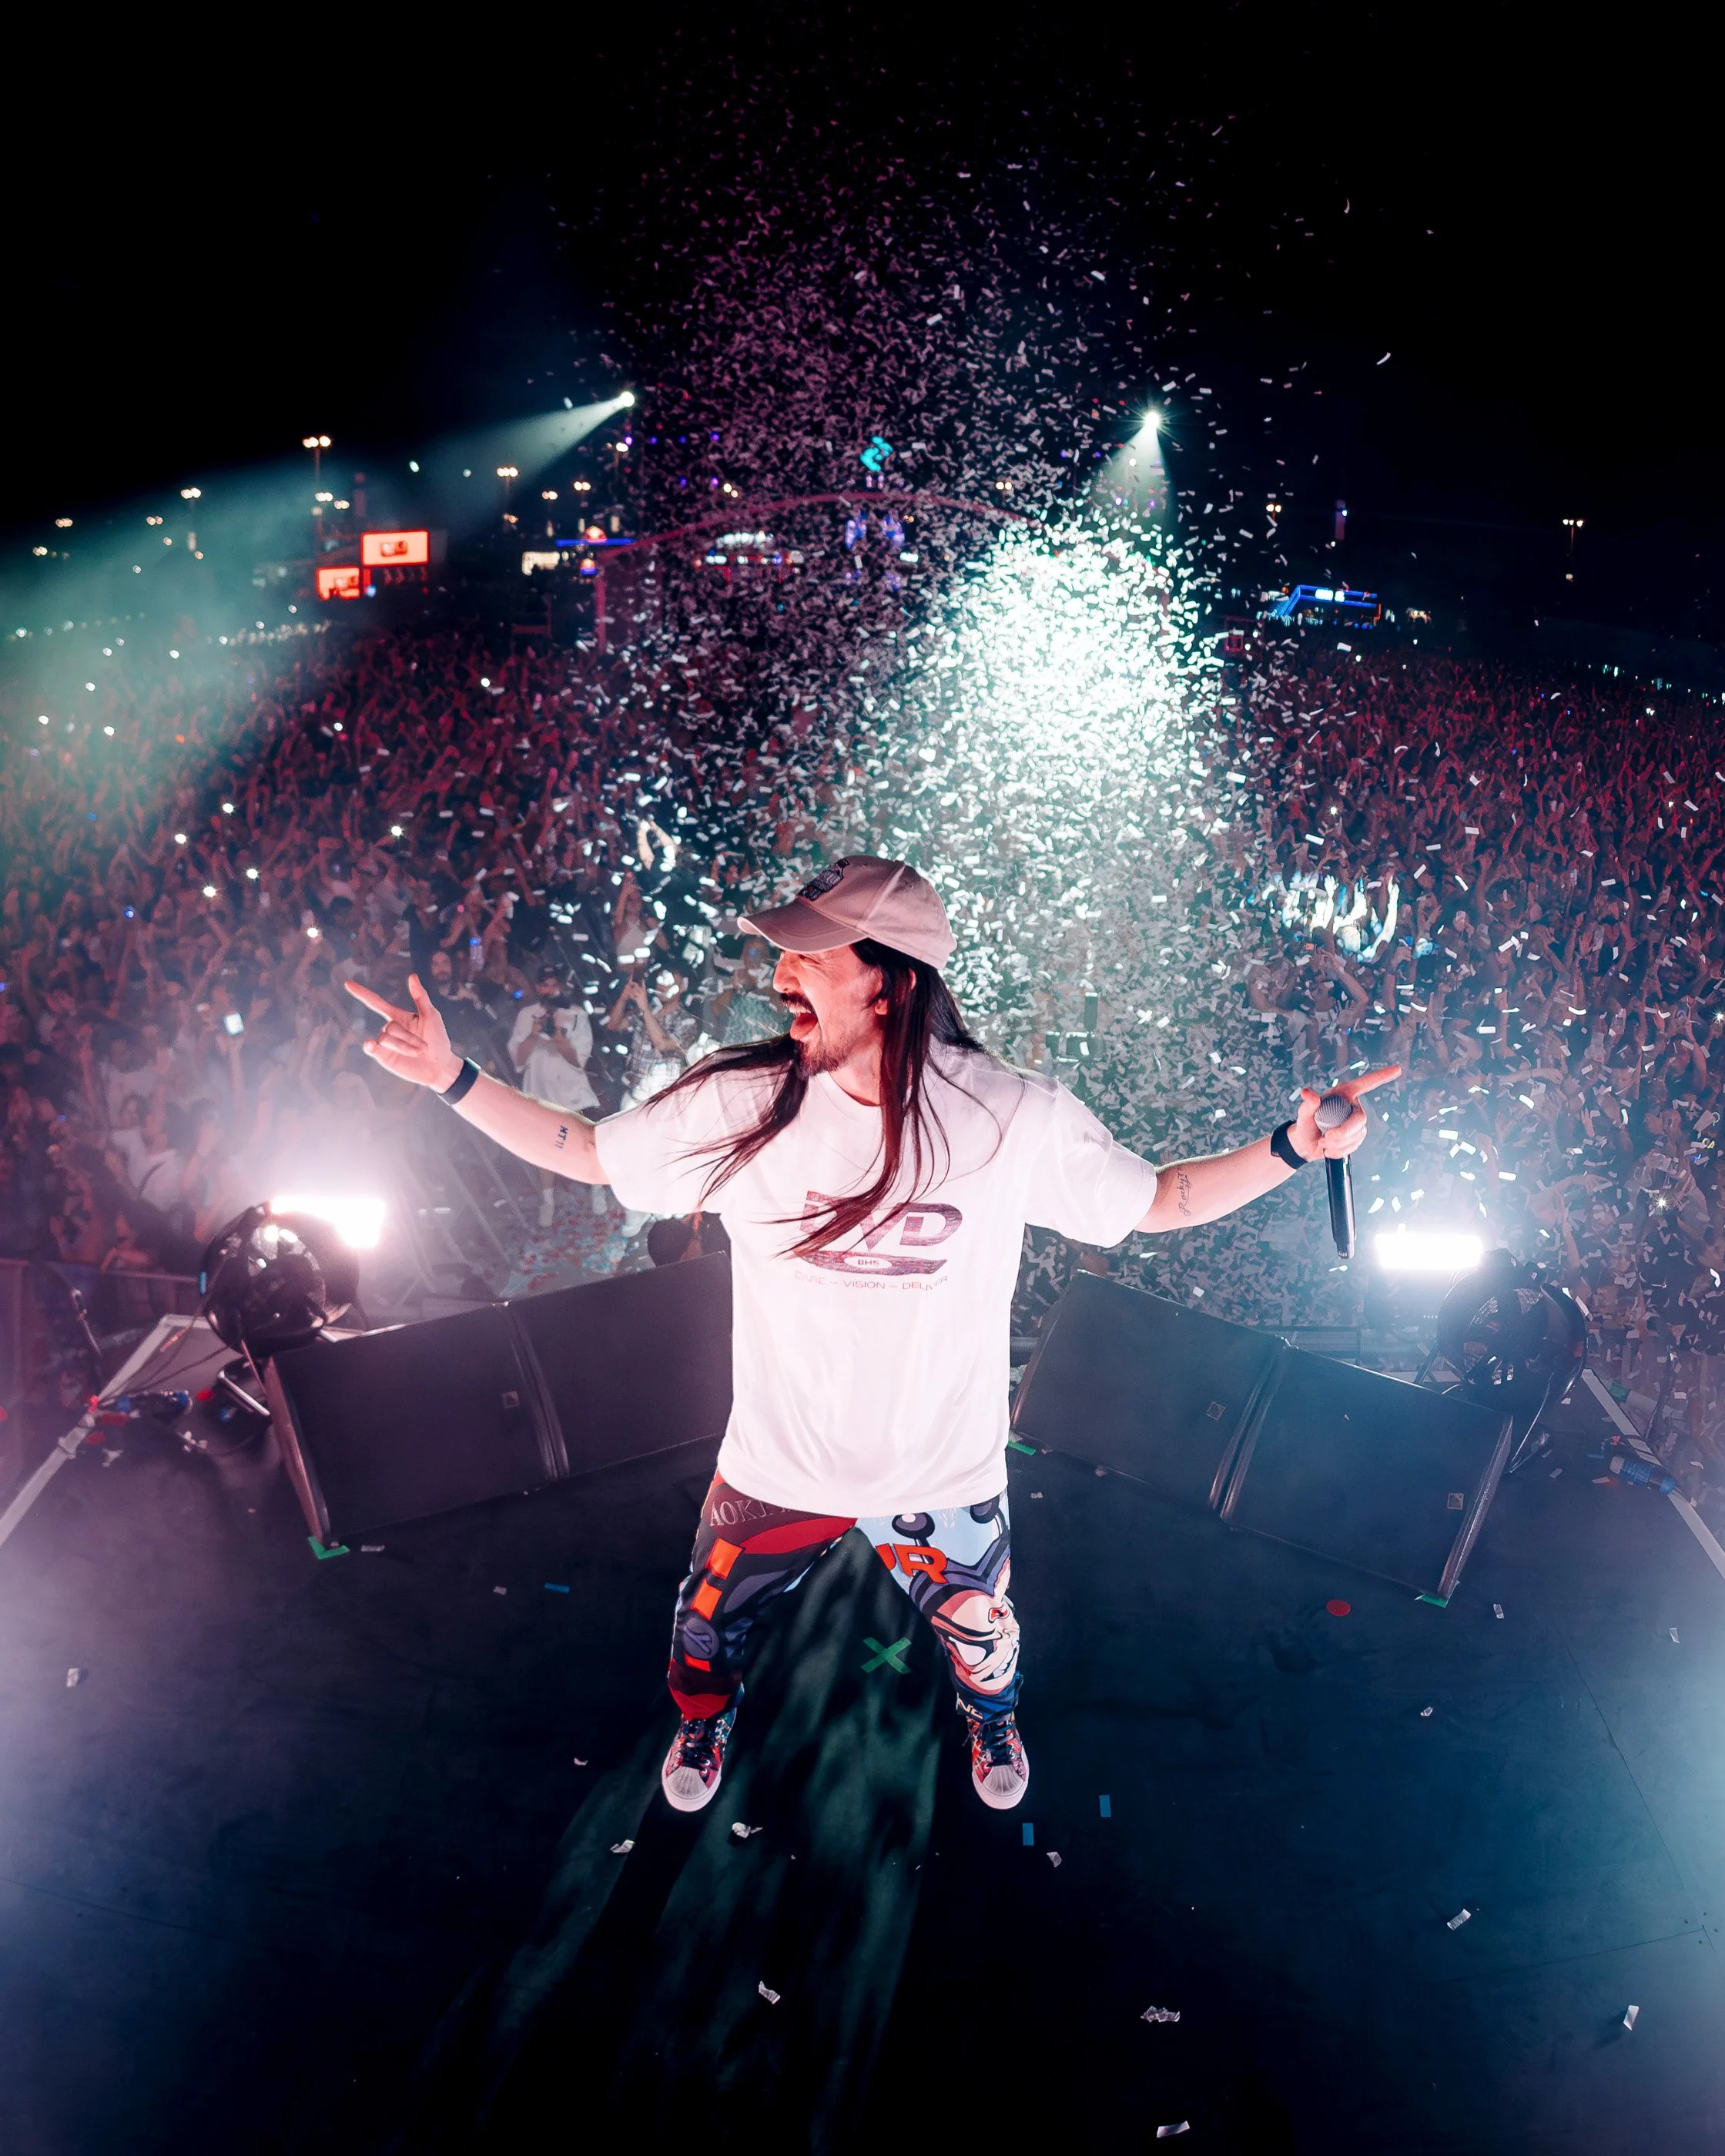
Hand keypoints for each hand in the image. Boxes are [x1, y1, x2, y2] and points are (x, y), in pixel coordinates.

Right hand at [345, 975, 460, 1089]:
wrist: (440, 1067)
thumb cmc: (438, 1039)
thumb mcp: (432, 1016)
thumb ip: (420, 997)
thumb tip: (412, 976)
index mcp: (398, 1016)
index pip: (376, 1003)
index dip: (362, 993)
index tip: (347, 983)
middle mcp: (389, 1029)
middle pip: (390, 1027)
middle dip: (409, 1037)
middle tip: (425, 1046)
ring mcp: (385, 1044)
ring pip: (386, 1039)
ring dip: (405, 1046)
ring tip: (420, 1052)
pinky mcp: (384, 1057)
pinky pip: (373, 1049)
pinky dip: (370, 1046)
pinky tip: (370, 1044)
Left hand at [1290, 1064, 1401, 1160]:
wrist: (1306, 1144)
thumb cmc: (1305, 1124)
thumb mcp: (1303, 1113)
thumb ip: (1307, 1103)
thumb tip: (1307, 1093)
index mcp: (1344, 1094)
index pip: (1365, 1084)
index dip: (1381, 1076)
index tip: (1398, 1069)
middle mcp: (1353, 1107)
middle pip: (1360, 1119)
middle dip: (1344, 1132)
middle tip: (1326, 1138)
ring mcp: (1356, 1123)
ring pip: (1357, 1135)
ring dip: (1338, 1143)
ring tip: (1323, 1142)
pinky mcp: (1357, 1137)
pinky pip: (1354, 1146)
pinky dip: (1339, 1151)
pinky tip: (1329, 1149)